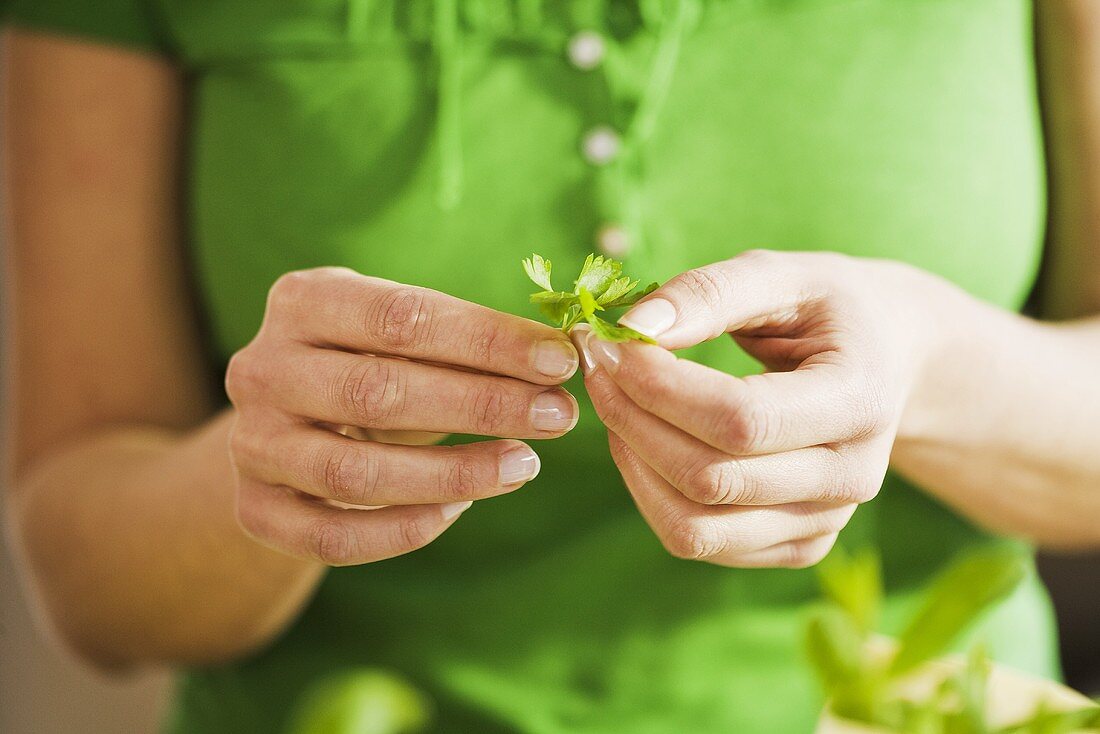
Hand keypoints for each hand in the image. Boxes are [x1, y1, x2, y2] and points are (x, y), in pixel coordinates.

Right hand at [226, 267, 579, 565]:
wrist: (282, 425)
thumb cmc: (365, 362)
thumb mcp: (401, 336)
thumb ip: (467, 342)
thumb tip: (567, 351)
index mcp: (302, 300)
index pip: (400, 316)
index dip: (486, 340)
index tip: (559, 359)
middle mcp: (261, 368)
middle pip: (377, 393)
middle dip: (482, 404)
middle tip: (558, 415)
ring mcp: (251, 443)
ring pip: (354, 474)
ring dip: (453, 475)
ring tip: (524, 465)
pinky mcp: (254, 509)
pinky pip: (331, 537)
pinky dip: (402, 532)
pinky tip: (460, 511)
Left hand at [575, 250, 937, 567]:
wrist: (888, 360)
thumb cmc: (828, 308)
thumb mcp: (781, 274)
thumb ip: (708, 292)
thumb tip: (632, 328)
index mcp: (860, 401)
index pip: (742, 420)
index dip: (660, 388)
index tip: (609, 343)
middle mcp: (852, 477)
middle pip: (711, 479)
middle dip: (632, 419)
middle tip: (597, 365)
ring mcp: (825, 521)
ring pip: (694, 528)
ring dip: (631, 463)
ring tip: (614, 401)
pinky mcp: (797, 545)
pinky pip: (698, 542)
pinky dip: (650, 493)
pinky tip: (643, 439)